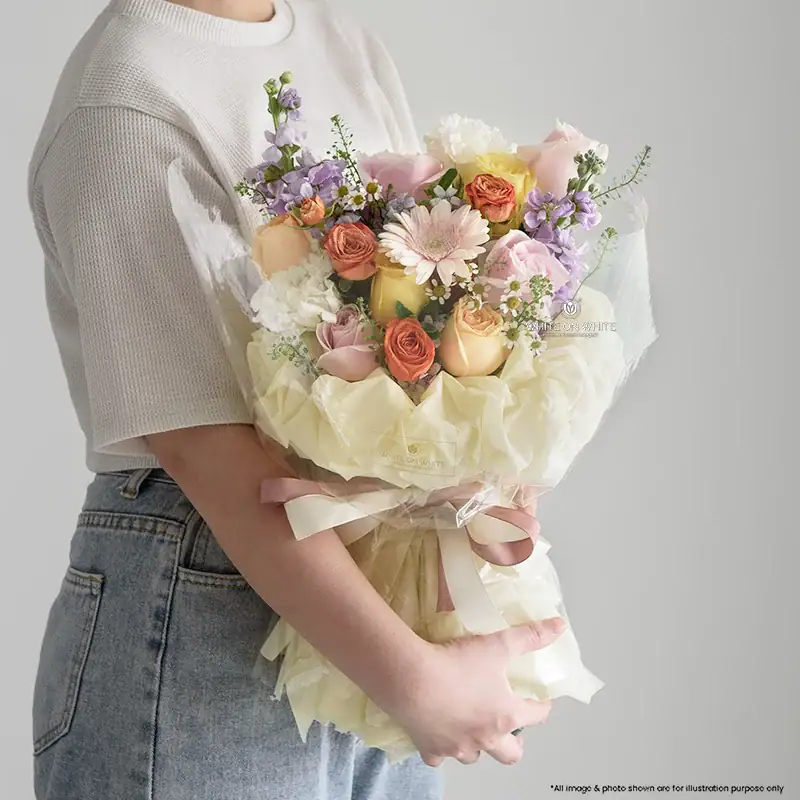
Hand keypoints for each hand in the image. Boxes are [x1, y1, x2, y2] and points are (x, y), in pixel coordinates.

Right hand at [386, 617, 565, 766]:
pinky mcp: (431, 748)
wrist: (412, 679)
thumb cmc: (457, 664)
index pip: (536, 716)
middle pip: (510, 754)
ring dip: (477, 745)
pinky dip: (441, 748)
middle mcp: (485, 738)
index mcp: (506, 715)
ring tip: (472, 726)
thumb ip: (530, 636)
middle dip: (514, 743)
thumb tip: (559, 627)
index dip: (541, 707)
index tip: (538, 699)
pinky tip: (438, 733)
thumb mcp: (498, 644)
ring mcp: (457, 747)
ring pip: (474, 757)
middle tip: (510, 728)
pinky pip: (439, 757)